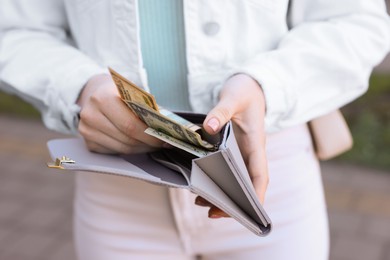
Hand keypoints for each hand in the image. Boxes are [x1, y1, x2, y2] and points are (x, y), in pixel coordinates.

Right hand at [77, 74, 163, 153]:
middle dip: (148, 143)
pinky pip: (115, 151)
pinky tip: (140, 145)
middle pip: (127, 139)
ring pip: (122, 148)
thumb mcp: (131, 92)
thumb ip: (144, 107)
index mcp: (103, 99)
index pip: (130, 124)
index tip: (164, 138)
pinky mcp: (89, 143)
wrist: (95, 93)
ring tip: (154, 145)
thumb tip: (164, 127)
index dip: (149, 135)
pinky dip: (130, 150)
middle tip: (162, 143)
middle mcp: (91, 115)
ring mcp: (87, 131)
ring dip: (141, 148)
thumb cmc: (118, 93)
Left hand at [195, 74, 268, 217]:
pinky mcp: (230, 149)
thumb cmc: (245, 92)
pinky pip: (224, 170)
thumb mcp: (234, 97)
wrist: (248, 86)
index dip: (256, 195)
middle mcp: (249, 152)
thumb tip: (208, 127)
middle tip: (211, 211)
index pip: (260, 174)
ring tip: (200, 202)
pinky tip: (200, 184)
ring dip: (221, 194)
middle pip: (245, 184)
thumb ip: (222, 110)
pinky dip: (215, 180)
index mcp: (256, 143)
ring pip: (234, 180)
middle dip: (232, 202)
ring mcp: (240, 152)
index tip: (249, 211)